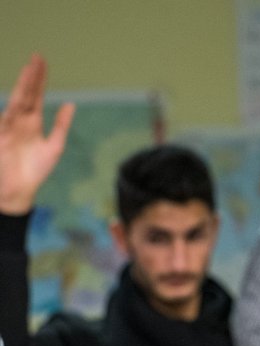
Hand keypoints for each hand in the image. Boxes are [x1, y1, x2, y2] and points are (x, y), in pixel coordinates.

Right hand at [0, 55, 74, 214]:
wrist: (18, 191)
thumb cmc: (34, 170)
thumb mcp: (54, 146)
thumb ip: (61, 125)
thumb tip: (71, 103)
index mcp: (32, 122)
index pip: (36, 96)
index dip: (38, 79)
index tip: (41, 62)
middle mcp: (18, 121)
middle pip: (25, 94)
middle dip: (31, 77)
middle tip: (37, 58)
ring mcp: (7, 127)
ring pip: (15, 101)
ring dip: (22, 86)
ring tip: (29, 70)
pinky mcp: (0, 136)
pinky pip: (2, 118)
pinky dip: (6, 109)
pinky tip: (15, 95)